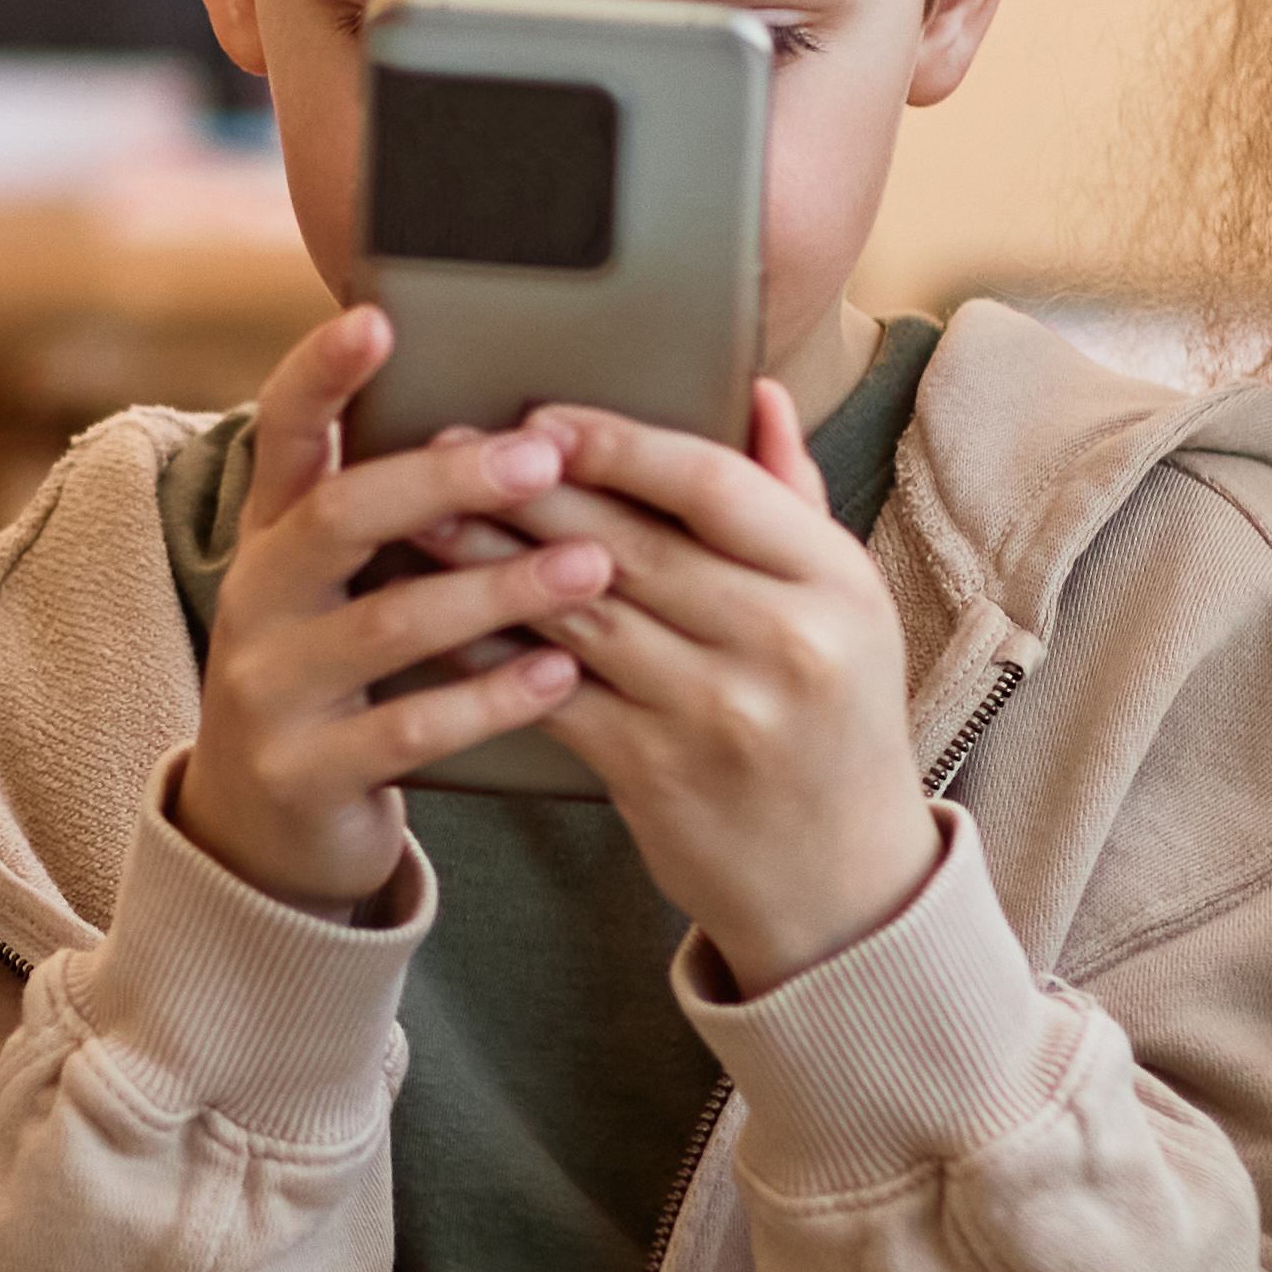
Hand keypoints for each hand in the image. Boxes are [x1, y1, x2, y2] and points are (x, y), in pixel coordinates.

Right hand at [178, 306, 606, 917]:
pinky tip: (560, 673)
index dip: (322, 374)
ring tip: (592, 565)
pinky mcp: (303, 771)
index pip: (284, 432)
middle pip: (339, 514)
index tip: (376, 319)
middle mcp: (257, 598)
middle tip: (541, 454)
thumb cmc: (344, 675)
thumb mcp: (346, 585)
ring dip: (497, 588)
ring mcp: (270, 687)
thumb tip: (523, 413)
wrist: (266, 828)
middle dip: (443, 479)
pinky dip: (490, 698)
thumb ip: (405, 509)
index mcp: (274, 534)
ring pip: (387, 622)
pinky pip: (406, 727)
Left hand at [495, 387, 937, 986]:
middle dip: (526, 490)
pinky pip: (552, 690)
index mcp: (834, 580)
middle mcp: (783, 641)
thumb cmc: (836, 719)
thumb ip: (794, 497)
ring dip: (489, 560)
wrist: (842, 879)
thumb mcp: (848, 603)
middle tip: (445, 450)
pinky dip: (491, 650)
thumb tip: (754, 393)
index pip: (713, 485)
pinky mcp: (656, 771)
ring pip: (578, 611)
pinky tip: (440, 618)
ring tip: (423, 517)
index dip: (618, 444)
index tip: (541, 418)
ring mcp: (717, 712)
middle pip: (631, 542)